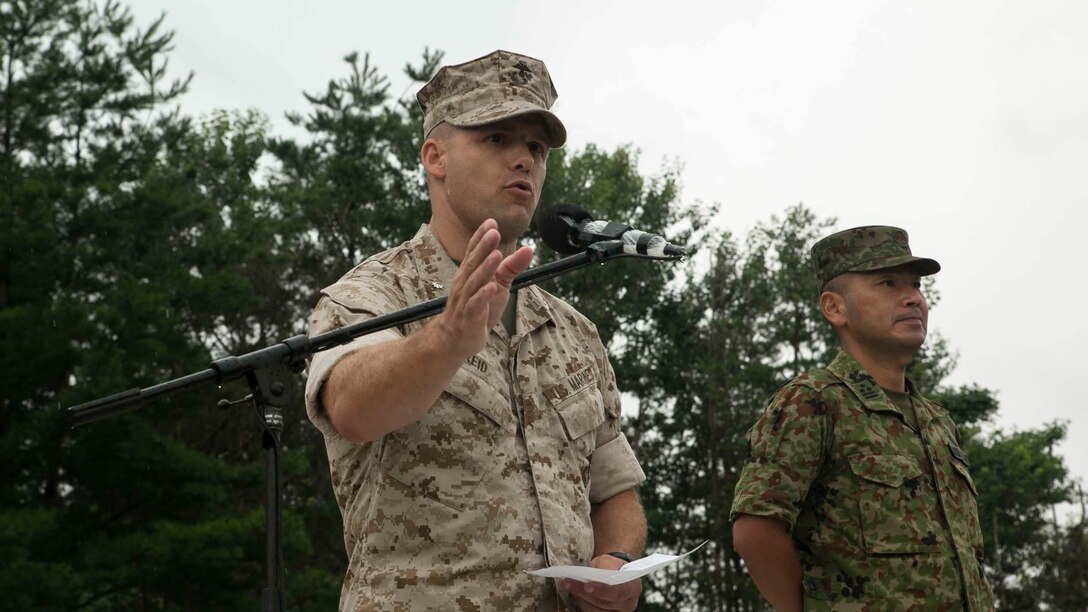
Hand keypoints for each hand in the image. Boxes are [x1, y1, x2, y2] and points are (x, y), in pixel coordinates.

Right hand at [433, 219, 532, 357]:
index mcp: (470, 273)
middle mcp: (464, 283)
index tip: (491, 222)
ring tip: (496, 255)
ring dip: (485, 268)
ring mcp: (465, 300)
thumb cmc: (478, 309)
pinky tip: (492, 287)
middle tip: (493, 232)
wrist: (456, 339)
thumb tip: (529, 248)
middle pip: (473, 263)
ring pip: (474, 282)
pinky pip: (475, 305)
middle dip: (483, 247)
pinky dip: (483, 296)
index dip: (481, 237)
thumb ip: (512, 267)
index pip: (473, 251)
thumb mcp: (498, 284)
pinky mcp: (469, 317)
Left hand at [562, 554, 641, 611]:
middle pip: (604, 603)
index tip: (587, 585)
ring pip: (596, 610)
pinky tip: (575, 594)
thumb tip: (587, 576)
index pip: (618, 591)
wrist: (614, 573)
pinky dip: (582, 603)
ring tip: (568, 586)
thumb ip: (601, 568)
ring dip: (580, 599)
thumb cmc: (611, 566)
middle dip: (584, 593)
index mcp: (632, 587)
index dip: (602, 590)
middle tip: (568, 583)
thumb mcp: (608, 561)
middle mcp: (628, 604)